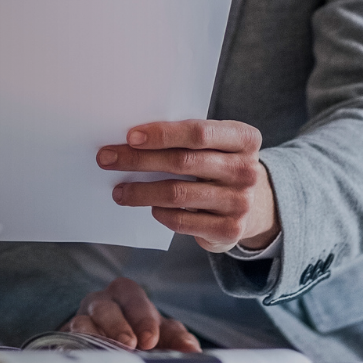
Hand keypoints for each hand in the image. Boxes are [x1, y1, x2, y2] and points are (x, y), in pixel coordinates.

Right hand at [63, 277, 199, 351]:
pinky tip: (87, 357)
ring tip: (109, 353)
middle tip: (131, 345)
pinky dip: (79, 348)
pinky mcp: (69, 338)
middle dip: (119, 326)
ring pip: (84, 322)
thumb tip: (192, 350)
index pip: (134, 299)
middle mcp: (102, 302)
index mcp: (128, 296)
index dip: (143, 319)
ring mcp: (82, 319)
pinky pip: (70, 340)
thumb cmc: (143, 338)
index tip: (151, 340)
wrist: (116, 352)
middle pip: (106, 307)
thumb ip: (179, 340)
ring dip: (97, 337)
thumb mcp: (164, 336)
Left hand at [99, 119, 276, 253]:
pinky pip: (183, 221)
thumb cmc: (220, 164)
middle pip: (182, 162)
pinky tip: (149, 207)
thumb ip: (187, 139)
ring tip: (118, 191)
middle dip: (138, 160)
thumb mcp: (216, 144)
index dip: (162, 134)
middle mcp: (246, 170)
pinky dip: (161, 213)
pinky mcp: (229, 230)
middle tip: (107, 159)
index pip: (198, 133)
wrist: (255, 205)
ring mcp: (240, 202)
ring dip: (140, 192)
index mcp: (245, 138)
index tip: (130, 136)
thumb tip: (132, 141)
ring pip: (177, 194)